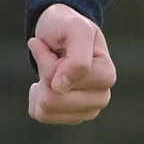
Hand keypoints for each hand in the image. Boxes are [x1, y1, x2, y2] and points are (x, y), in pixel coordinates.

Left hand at [27, 5, 115, 125]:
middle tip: (51, 58)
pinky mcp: (71, 117)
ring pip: (46, 111)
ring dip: (40, 86)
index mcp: (106, 75)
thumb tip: (61, 88)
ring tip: (50, 70)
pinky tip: (47, 83)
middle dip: (43, 76)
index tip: (52, 47)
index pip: (62, 81)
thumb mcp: (75, 29)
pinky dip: (36, 96)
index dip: (47, 62)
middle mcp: (101, 97)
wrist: (60, 31)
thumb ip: (76, 58)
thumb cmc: (67, 27)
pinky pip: (41, 115)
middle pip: (53, 101)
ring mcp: (87, 109)